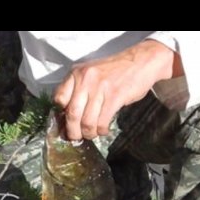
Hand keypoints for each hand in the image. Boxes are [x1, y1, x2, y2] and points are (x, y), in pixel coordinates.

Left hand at [54, 40, 175, 141]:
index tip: (66, 123)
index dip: (61, 115)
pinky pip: (102, 121)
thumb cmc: (115, 71)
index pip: (59, 98)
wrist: (140, 62)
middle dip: (73, 131)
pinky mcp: (115, 96)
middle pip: (72, 114)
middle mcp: (85, 79)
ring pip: (87, 121)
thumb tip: (69, 115)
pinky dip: (102, 130)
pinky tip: (104, 129)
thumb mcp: (91, 73)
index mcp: (76, 73)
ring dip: (89, 133)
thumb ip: (79, 89)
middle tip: (76, 137)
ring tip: (92, 134)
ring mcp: (100, 87)